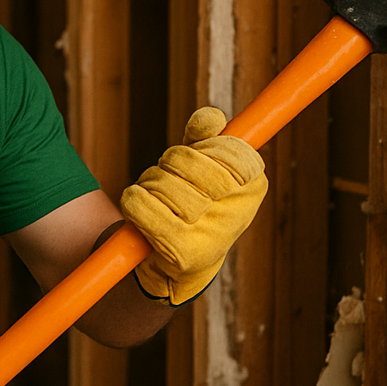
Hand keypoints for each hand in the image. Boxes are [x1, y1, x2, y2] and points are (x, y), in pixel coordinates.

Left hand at [120, 107, 266, 304]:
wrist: (175, 268)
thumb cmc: (190, 207)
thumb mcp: (200, 167)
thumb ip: (205, 138)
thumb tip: (211, 117)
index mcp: (253, 185)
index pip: (226, 146)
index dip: (202, 147)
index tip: (196, 156)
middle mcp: (239, 212)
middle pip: (186, 160)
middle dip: (167, 164)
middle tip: (167, 179)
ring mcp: (212, 235)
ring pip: (161, 182)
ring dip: (148, 185)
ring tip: (157, 201)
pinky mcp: (182, 252)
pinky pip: (142, 206)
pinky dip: (133, 203)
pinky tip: (142, 215)